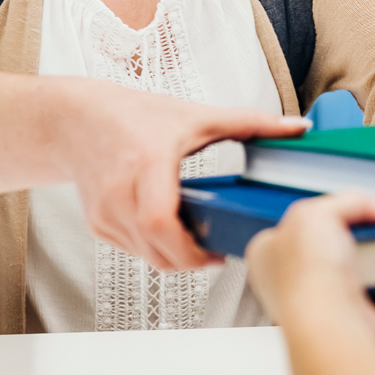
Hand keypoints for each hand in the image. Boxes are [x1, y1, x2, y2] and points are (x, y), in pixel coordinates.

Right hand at [55, 79, 310, 270]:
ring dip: (176, 256)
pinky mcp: (98, 225)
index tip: (218, 251)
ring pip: (148, 256)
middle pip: (158, 250)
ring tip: (198, 238)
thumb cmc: (133, 116)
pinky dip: (157, 248)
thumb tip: (296, 126)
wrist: (78, 121)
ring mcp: (105, 213)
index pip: (161, 221)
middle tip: (217, 251)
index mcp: (146, 164)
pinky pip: (135, 251)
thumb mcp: (195, 115)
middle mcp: (120, 193)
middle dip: (192, 259)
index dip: (192, 248)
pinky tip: (172, 230)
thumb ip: (249, 122)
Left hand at [247, 192, 374, 341]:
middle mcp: (297, 281)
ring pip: (372, 272)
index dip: (326, 209)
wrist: (331, 328)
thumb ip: (349, 202)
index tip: (354, 202)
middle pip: (339, 246)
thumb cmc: (306, 278)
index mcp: (270, 253)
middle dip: (368, 234)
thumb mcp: (317, 213)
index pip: (298, 222)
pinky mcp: (362, 320)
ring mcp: (331, 302)